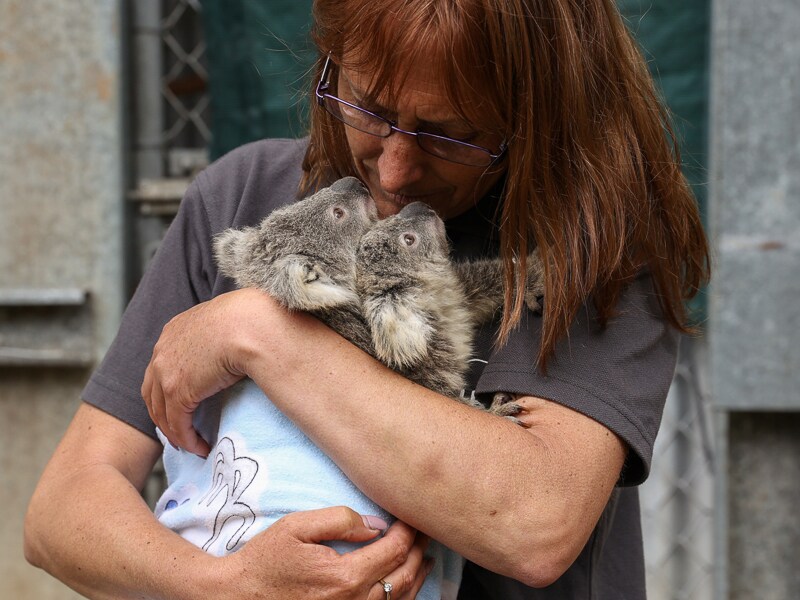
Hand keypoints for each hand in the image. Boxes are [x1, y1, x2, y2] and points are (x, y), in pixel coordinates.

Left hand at [142, 289, 270, 456]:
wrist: (248, 324)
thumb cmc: (248, 321)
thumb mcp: (222, 324)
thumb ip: (214, 337)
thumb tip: (229, 348)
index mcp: (172, 331)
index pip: (160, 369)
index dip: (166, 392)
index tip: (179, 407)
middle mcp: (162, 351)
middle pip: (153, 393)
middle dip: (164, 416)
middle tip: (179, 433)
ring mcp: (166, 372)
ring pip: (162, 413)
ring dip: (176, 434)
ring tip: (191, 445)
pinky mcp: (178, 391)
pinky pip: (178, 424)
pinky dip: (187, 440)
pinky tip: (200, 448)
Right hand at [220, 507, 432, 599]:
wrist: (238, 598)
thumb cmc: (265, 560)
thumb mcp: (296, 527)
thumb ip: (339, 519)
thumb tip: (374, 525)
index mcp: (345, 577)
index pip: (394, 550)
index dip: (409, 530)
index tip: (412, 515)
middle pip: (404, 575)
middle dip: (419, 549)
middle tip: (425, 530)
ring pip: (401, 598)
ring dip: (417, 574)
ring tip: (424, 555)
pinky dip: (403, 596)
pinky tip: (406, 583)